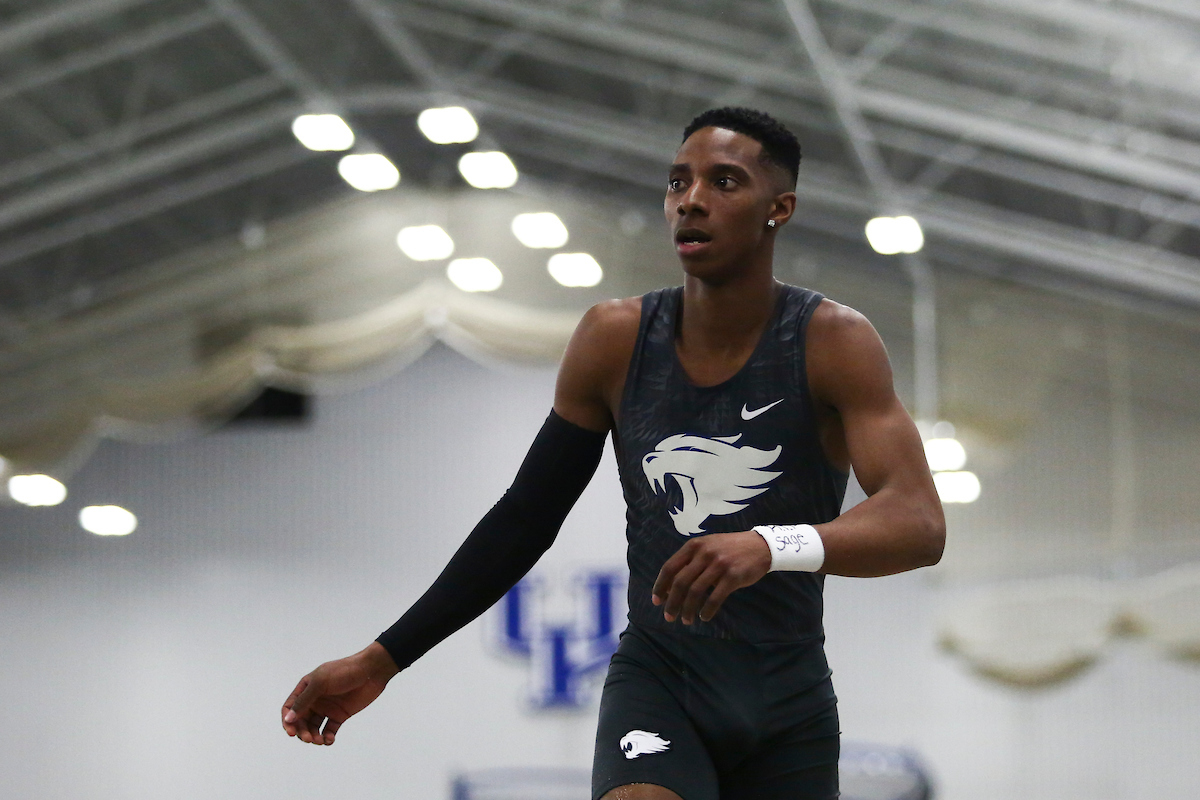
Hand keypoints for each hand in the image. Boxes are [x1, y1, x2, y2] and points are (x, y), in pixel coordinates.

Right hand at [281, 642, 397, 744]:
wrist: (371, 671)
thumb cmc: (344, 671)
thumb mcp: (320, 683)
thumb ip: (304, 701)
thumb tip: (288, 719)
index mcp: (306, 688)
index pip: (290, 707)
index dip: (288, 721)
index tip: (292, 732)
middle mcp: (315, 699)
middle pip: (300, 721)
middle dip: (302, 732)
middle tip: (309, 739)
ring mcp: (327, 708)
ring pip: (313, 728)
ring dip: (313, 737)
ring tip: (320, 741)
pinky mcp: (340, 715)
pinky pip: (329, 730)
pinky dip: (327, 738)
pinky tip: (329, 740)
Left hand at [651, 531, 771, 624]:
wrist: (760, 546)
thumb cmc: (730, 549)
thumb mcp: (708, 547)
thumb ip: (691, 561)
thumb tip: (671, 587)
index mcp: (694, 546)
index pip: (670, 568)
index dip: (660, 586)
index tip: (656, 601)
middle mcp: (704, 554)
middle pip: (680, 582)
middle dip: (672, 603)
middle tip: (669, 617)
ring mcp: (718, 565)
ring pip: (696, 592)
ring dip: (688, 610)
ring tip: (686, 620)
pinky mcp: (732, 576)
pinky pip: (715, 598)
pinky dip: (707, 610)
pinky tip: (704, 617)